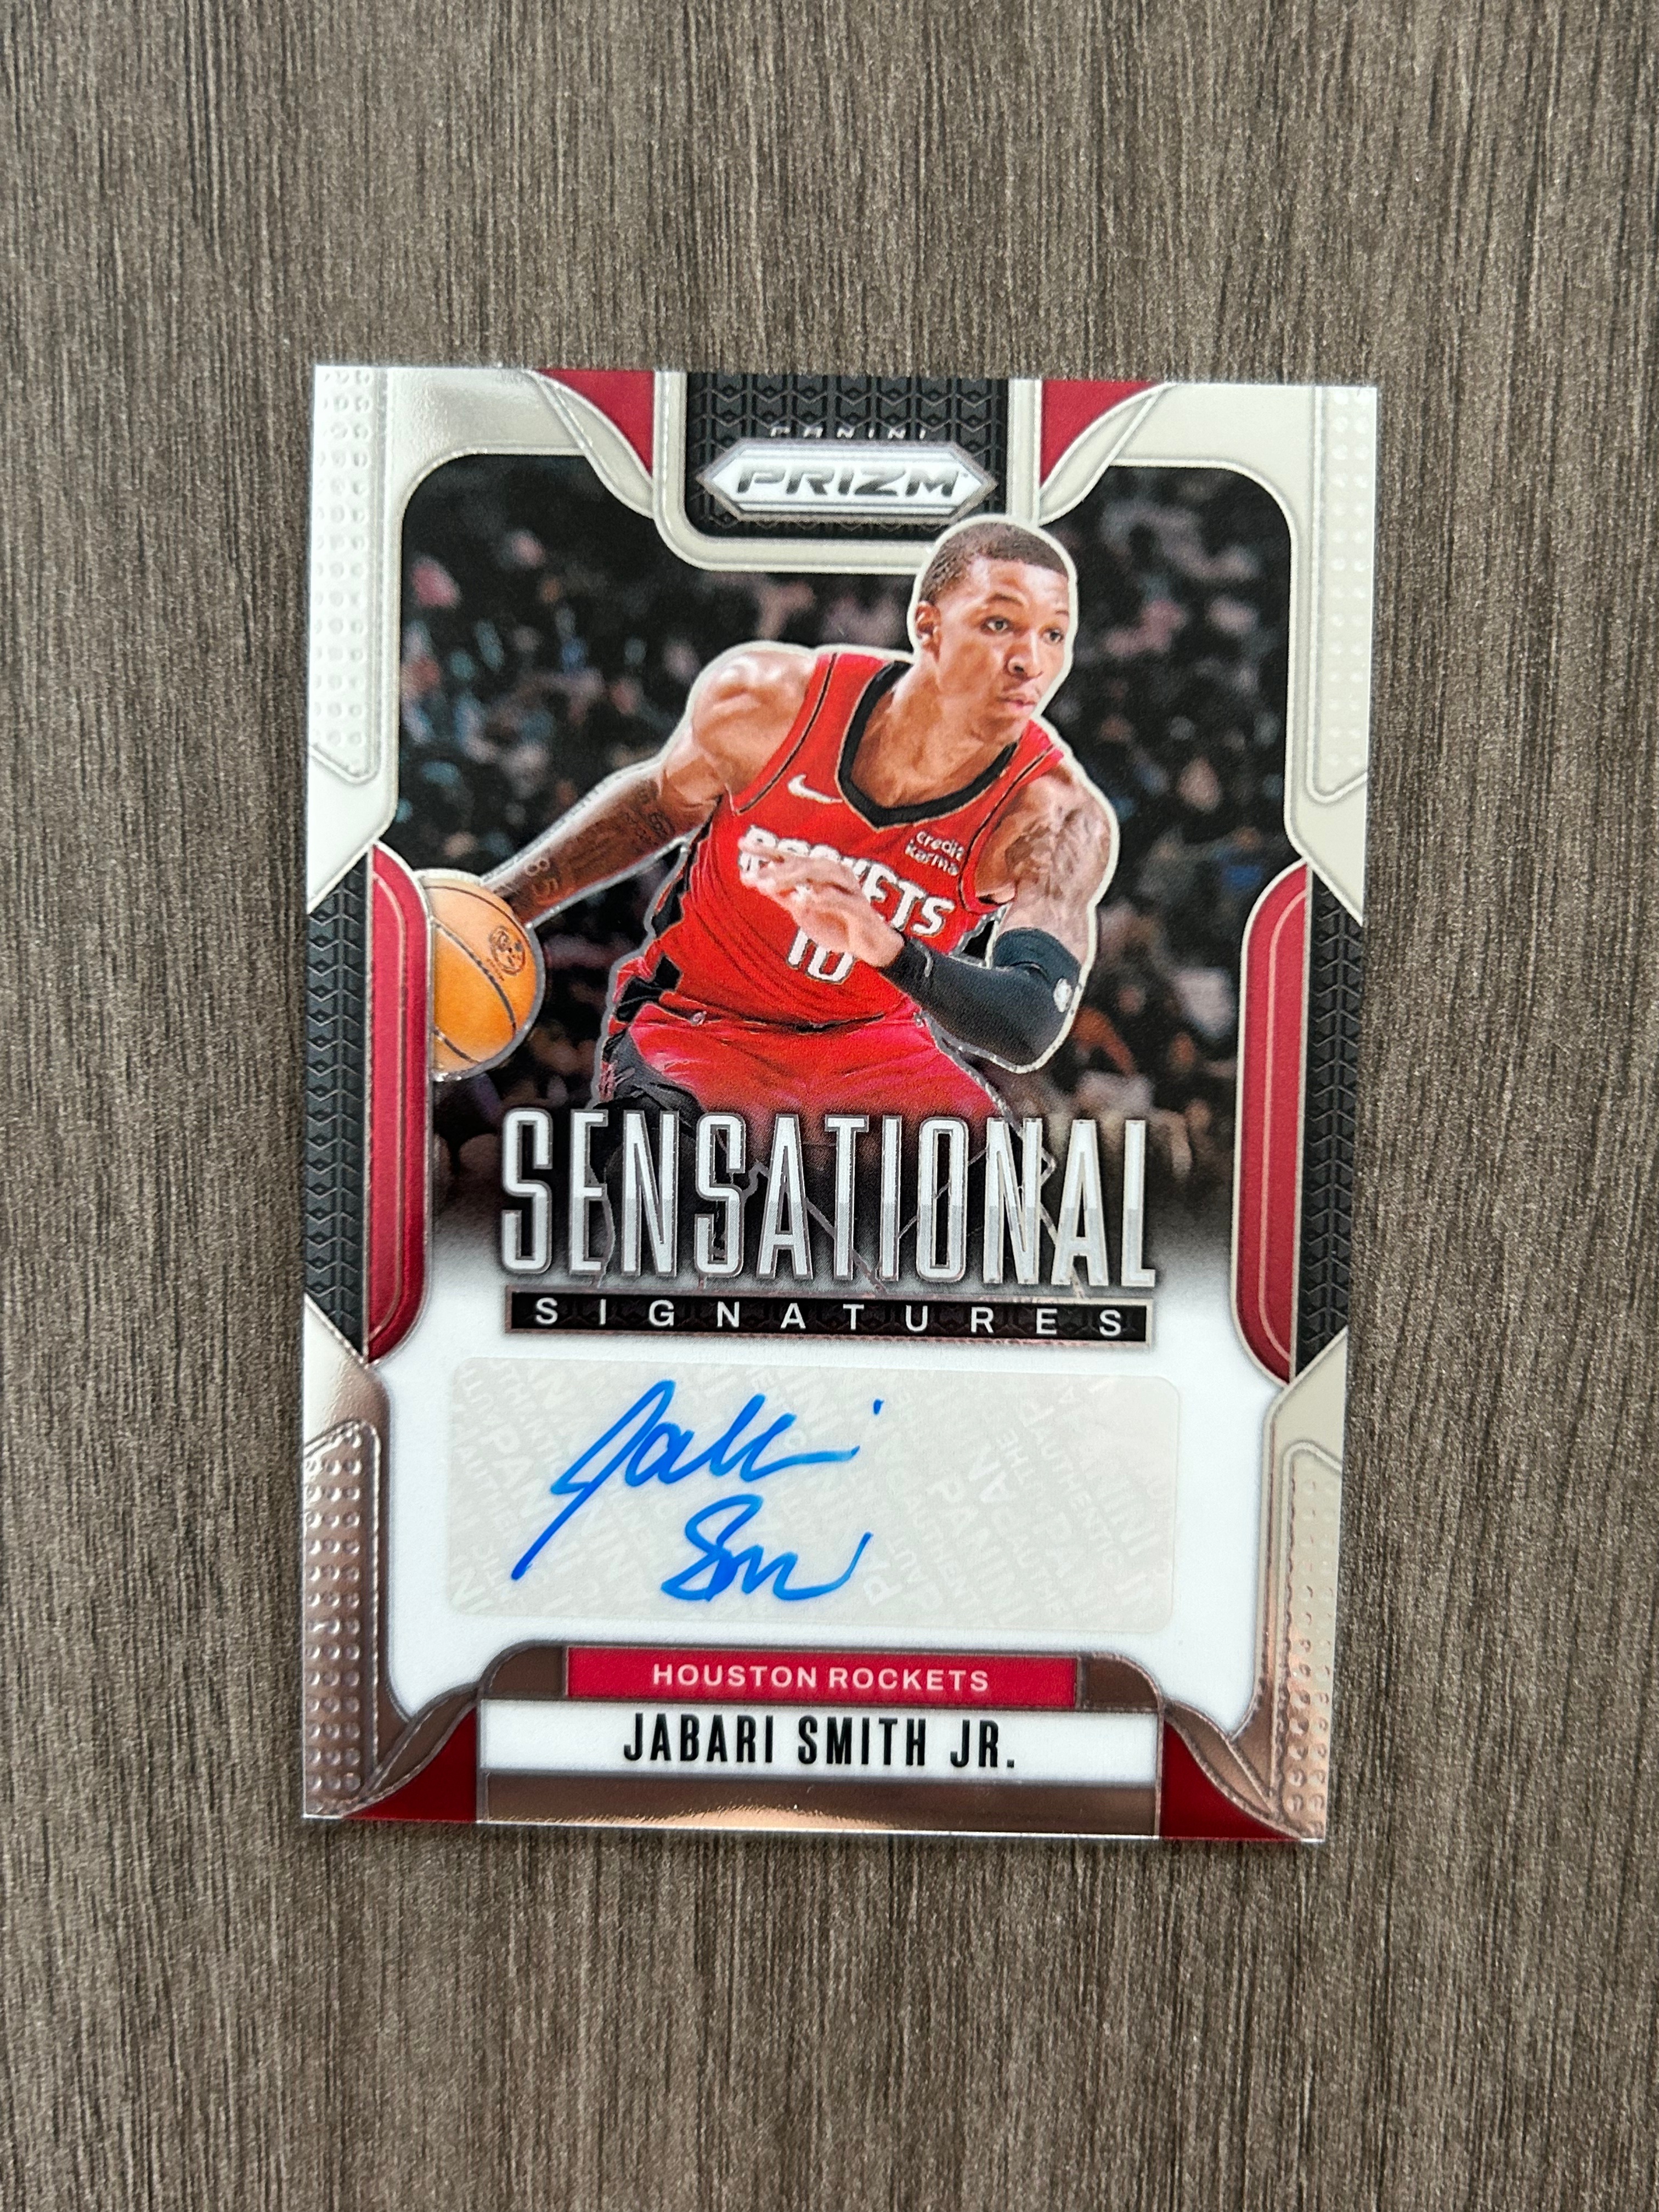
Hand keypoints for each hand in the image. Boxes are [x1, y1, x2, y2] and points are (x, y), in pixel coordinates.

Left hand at [749, 854, 903, 968]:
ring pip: (819, 875)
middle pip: (802, 863)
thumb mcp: (803, 911)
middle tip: (751, 877)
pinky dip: (822, 898)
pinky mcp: (860, 908)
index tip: (741, 844)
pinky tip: (803, 900)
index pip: (790, 856)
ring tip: (768, 886)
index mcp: (819, 873)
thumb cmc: (836, 925)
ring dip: (792, 879)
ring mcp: (848, 888)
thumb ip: (784, 896)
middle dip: (774, 869)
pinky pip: (840, 900)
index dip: (766, 849)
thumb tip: (758, 881)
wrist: (868, 946)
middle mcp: (834, 874)